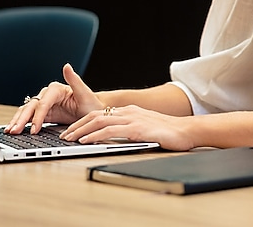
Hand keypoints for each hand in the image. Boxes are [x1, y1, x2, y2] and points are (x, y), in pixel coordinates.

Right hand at [4, 63, 103, 133]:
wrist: (93, 112)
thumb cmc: (91, 103)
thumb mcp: (85, 92)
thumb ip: (74, 80)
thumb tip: (67, 66)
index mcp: (56, 89)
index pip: (43, 104)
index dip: (38, 116)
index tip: (35, 128)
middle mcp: (47, 95)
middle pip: (31, 107)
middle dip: (22, 119)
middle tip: (14, 131)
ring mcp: (44, 104)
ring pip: (26, 112)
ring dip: (17, 121)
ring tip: (10, 131)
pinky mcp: (43, 114)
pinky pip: (29, 118)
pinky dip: (21, 124)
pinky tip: (14, 131)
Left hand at [61, 104, 195, 150]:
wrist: (187, 131)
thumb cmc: (170, 133)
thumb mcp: (146, 128)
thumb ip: (131, 130)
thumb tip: (117, 139)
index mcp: (130, 112)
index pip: (100, 114)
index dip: (84, 122)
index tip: (72, 131)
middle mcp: (128, 112)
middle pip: (95, 115)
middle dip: (77, 125)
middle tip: (64, 135)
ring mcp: (132, 119)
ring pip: (99, 121)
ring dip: (81, 130)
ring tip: (69, 138)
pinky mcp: (136, 129)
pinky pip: (110, 131)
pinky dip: (95, 135)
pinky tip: (86, 141)